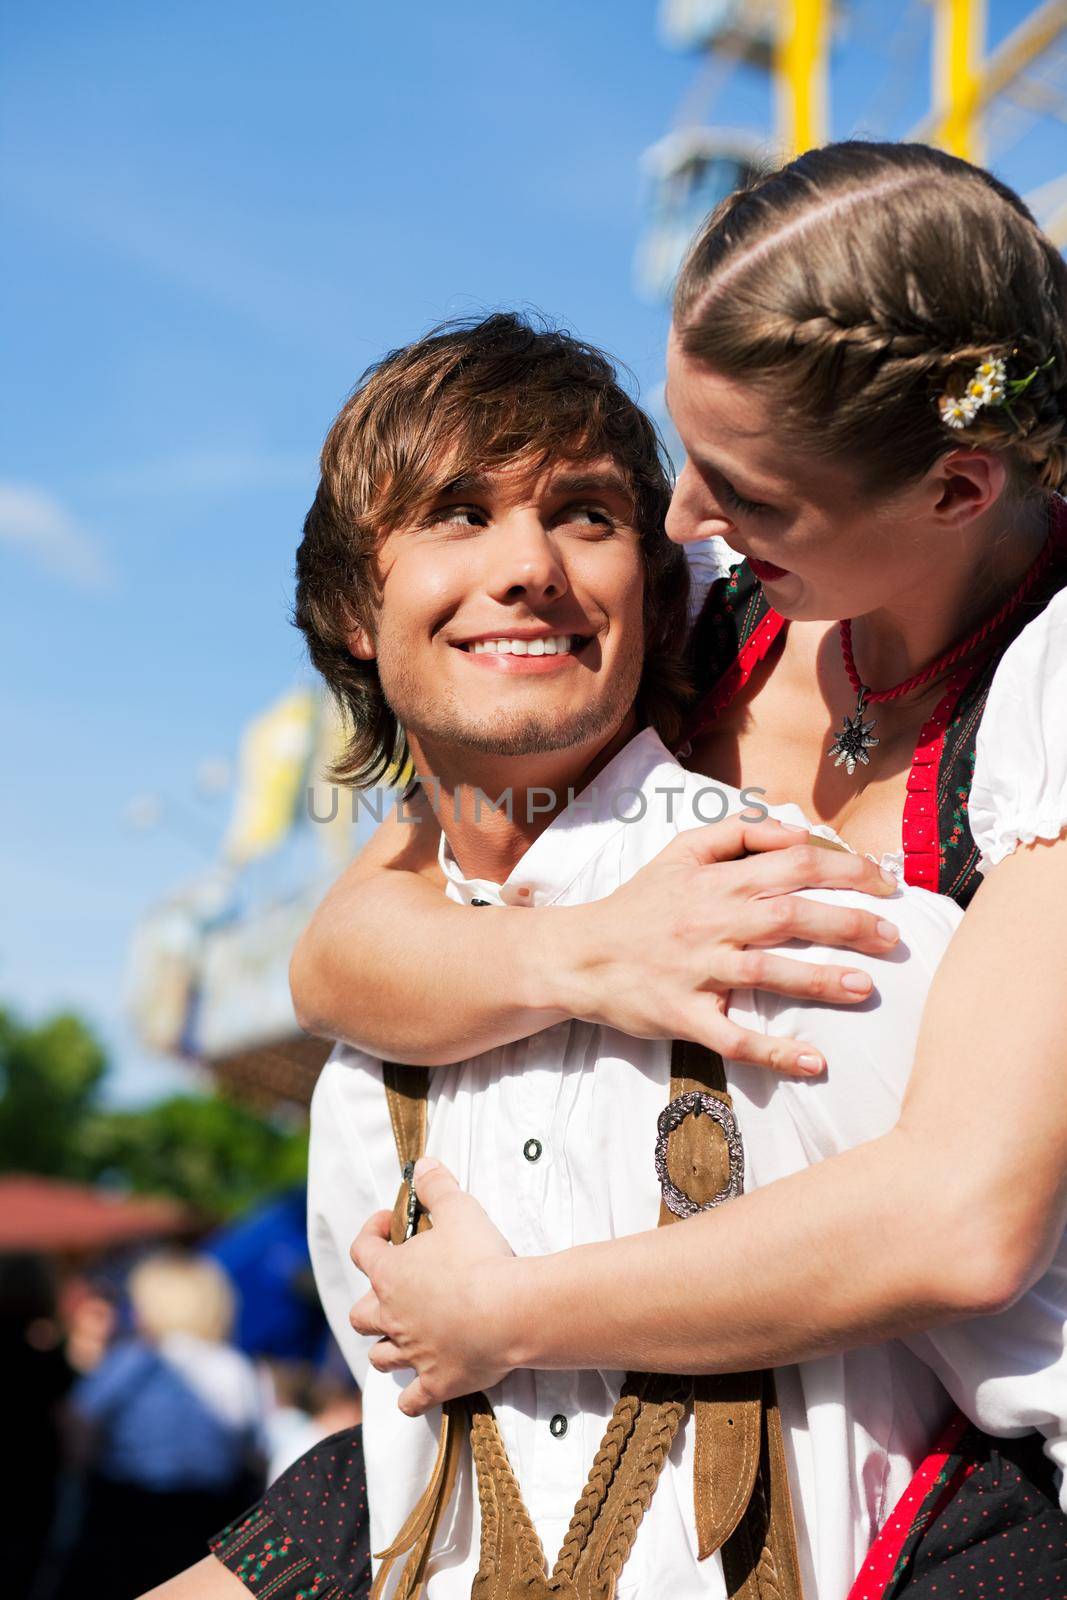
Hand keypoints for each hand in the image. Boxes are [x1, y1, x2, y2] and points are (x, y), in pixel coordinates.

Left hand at [350, 1160, 518, 1415]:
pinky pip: (412, 1400)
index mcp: (390, 1274)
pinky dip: (412, 1398)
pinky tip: (419, 1394)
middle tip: (395, 1292)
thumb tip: (422, 1164)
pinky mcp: (436, 1383)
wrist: (508, 1311)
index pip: (363, 1249)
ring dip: (387, 1349)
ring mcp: (412, 1353)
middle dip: (371, 1304)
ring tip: (404, 1340)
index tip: (388, 1224)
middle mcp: (392, 1316)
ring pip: (381, 1357)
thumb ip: (437, 1186)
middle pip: (361, 1314)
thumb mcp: (459, 1209)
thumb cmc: (480, 1258)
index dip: (371, 1232)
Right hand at [555, 817, 899, 1075]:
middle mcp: (710, 921)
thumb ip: (740, 834)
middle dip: (847, 923)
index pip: (794, 862)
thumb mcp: (680, 851)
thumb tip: (800, 834)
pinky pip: (732, 1038)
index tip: (886, 885)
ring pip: (765, 972)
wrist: (577, 955)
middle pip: (788, 914)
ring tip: (864, 988)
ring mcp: (696, 970)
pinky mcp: (682, 1015)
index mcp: (715, 880)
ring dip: (818, 980)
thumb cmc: (639, 904)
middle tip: (893, 937)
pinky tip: (813, 1063)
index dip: (846, 869)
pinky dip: (773, 1052)